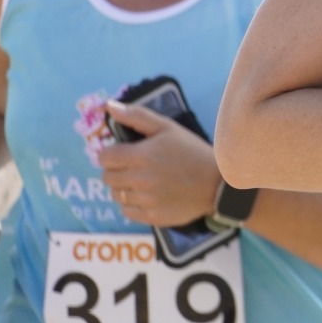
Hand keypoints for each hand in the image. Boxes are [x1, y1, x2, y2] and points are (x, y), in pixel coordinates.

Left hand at [99, 101, 220, 226]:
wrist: (217, 183)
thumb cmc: (192, 151)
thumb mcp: (167, 127)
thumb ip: (136, 116)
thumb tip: (108, 106)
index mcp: (140, 156)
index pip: (104, 158)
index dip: (111, 154)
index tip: (124, 153)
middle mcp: (139, 180)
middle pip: (107, 177)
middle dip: (116, 170)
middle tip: (134, 167)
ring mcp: (145, 200)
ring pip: (116, 195)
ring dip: (124, 187)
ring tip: (143, 181)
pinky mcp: (152, 217)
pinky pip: (127, 212)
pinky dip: (132, 204)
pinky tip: (148, 195)